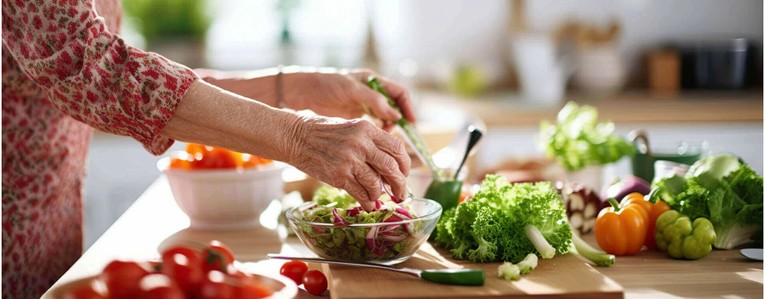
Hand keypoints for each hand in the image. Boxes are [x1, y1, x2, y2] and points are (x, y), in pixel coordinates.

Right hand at [285, 115, 410, 210]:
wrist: (295, 137)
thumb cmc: (322, 132)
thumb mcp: (350, 127)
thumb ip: (370, 141)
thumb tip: (389, 164)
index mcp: (367, 129)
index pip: (397, 147)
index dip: (405, 163)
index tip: (404, 173)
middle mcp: (361, 143)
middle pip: (392, 168)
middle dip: (400, 184)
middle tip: (400, 193)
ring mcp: (349, 160)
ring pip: (376, 184)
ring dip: (380, 194)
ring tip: (378, 197)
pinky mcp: (338, 176)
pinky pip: (360, 194)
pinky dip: (367, 201)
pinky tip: (367, 203)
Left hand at [287, 69, 415, 130]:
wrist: (302, 93)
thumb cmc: (326, 85)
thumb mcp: (351, 90)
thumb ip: (374, 101)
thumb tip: (395, 115)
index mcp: (373, 82)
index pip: (399, 93)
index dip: (407, 107)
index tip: (410, 122)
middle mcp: (371, 94)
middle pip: (395, 107)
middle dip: (400, 121)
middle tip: (399, 136)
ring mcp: (363, 106)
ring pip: (384, 119)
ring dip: (388, 129)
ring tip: (384, 139)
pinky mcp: (355, 118)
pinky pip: (372, 126)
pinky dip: (376, 133)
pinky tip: (374, 141)